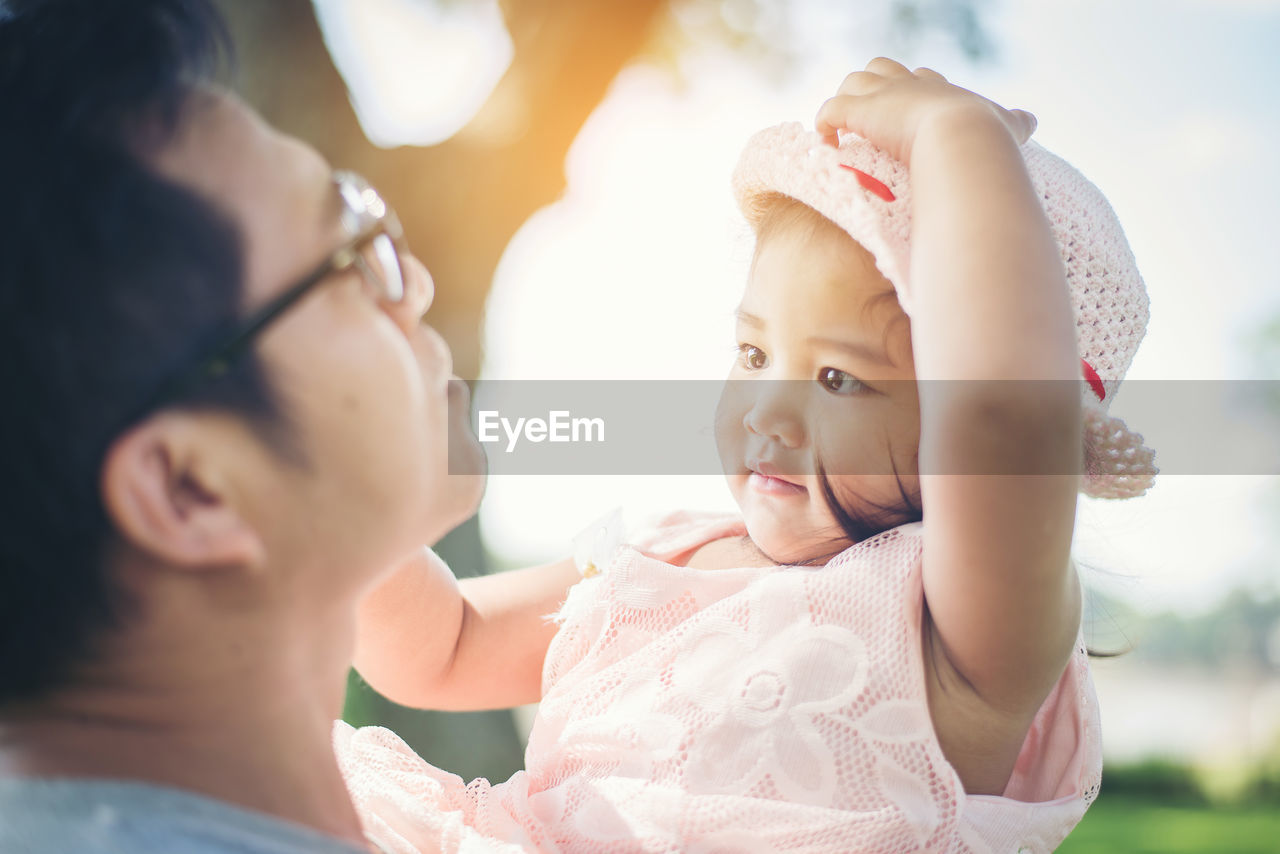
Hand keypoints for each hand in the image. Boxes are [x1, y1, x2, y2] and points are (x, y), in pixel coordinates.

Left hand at [814, 57, 1036, 164]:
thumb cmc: (985, 137)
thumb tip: (1030, 120)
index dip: (911, 92)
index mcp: (940, 88)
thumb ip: (1015, 122)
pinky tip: (827, 144)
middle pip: (882, 69)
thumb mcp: (1006, 126)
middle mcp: (910, 84)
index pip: (921, 78)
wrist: (963, 138)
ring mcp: (883, 95)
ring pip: (853, 82)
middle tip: (871, 121)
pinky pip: (830, 110)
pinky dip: (824, 125)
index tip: (908, 114)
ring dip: (846, 104)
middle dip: (874, 89)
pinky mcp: (860, 112)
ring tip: (843, 133)